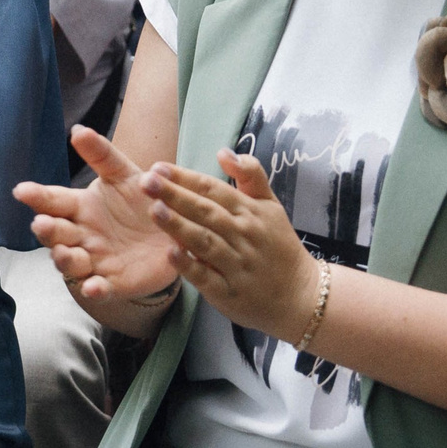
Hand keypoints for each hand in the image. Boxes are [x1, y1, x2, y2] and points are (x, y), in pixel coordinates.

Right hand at [16, 126, 184, 317]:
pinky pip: (99, 288)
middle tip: (43, 223)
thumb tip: (77, 129)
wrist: (175, 232)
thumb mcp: (125, 174)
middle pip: (56, 233)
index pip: (52, 200)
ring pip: (70, 262)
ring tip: (65, 253)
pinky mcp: (113, 282)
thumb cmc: (142, 200)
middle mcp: (81, 235)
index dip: (36, 196)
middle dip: (47, 230)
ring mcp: (94, 260)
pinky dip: (93, 289)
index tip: (21, 190)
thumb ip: (101, 154)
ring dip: (65, 259)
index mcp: (80, 206)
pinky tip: (92, 287)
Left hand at [147, 150, 318, 340]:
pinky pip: (207, 278)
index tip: (157, 167)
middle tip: (146, 181)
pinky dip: (189, 266)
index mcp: (250, 211)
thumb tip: (224, 151)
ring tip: (154, 211)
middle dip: (174, 195)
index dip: (185, 178)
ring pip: (205, 242)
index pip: (213, 189)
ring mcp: (236, 265)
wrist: (301, 295)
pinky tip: (170, 254)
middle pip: (206, 211)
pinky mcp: (230, 293)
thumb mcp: (271, 206)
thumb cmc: (279, 246)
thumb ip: (250, 175)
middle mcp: (243, 235)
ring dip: (179, 226)